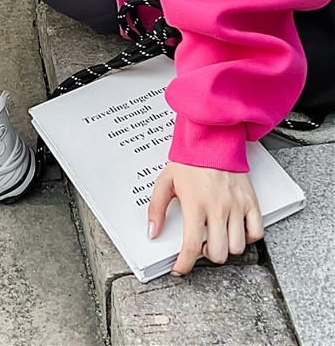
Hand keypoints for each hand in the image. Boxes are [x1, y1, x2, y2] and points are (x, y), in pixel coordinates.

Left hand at [148, 162, 263, 275]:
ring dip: (226, 248)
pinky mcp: (251, 202)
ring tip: (216, 237)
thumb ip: (156, 209)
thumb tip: (153, 233)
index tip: (180, 269)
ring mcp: (237, 206)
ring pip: (238, 247)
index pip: (192, 246)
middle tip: (200, 246)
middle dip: (207, 256)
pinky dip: (247, 238)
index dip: (185, 264)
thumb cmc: (189, 161)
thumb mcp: (165, 182)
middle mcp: (218, 208)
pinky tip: (234, 231)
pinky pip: (257, 232)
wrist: (212, 140)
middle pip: (219, 253)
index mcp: (195, 204)